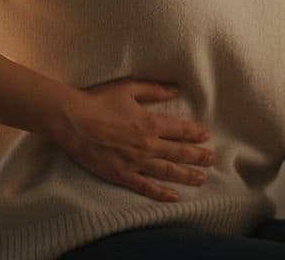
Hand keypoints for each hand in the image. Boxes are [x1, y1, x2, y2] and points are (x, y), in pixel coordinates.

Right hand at [53, 78, 213, 201]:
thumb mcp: (128, 88)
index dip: (195, 133)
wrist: (72, 121)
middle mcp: (147, 145)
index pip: (180, 130)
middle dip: (198, 156)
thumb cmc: (98, 101)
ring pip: (167, 171)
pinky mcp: (121, 175)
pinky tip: (173, 197)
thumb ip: (154, 90)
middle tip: (211, 160)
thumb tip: (176, 90)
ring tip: (201, 179)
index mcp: (150, 123)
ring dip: (186, 175)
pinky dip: (161, 193)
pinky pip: (145, 187)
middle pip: (179, 153)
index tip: (206, 137)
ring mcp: (135, 162)